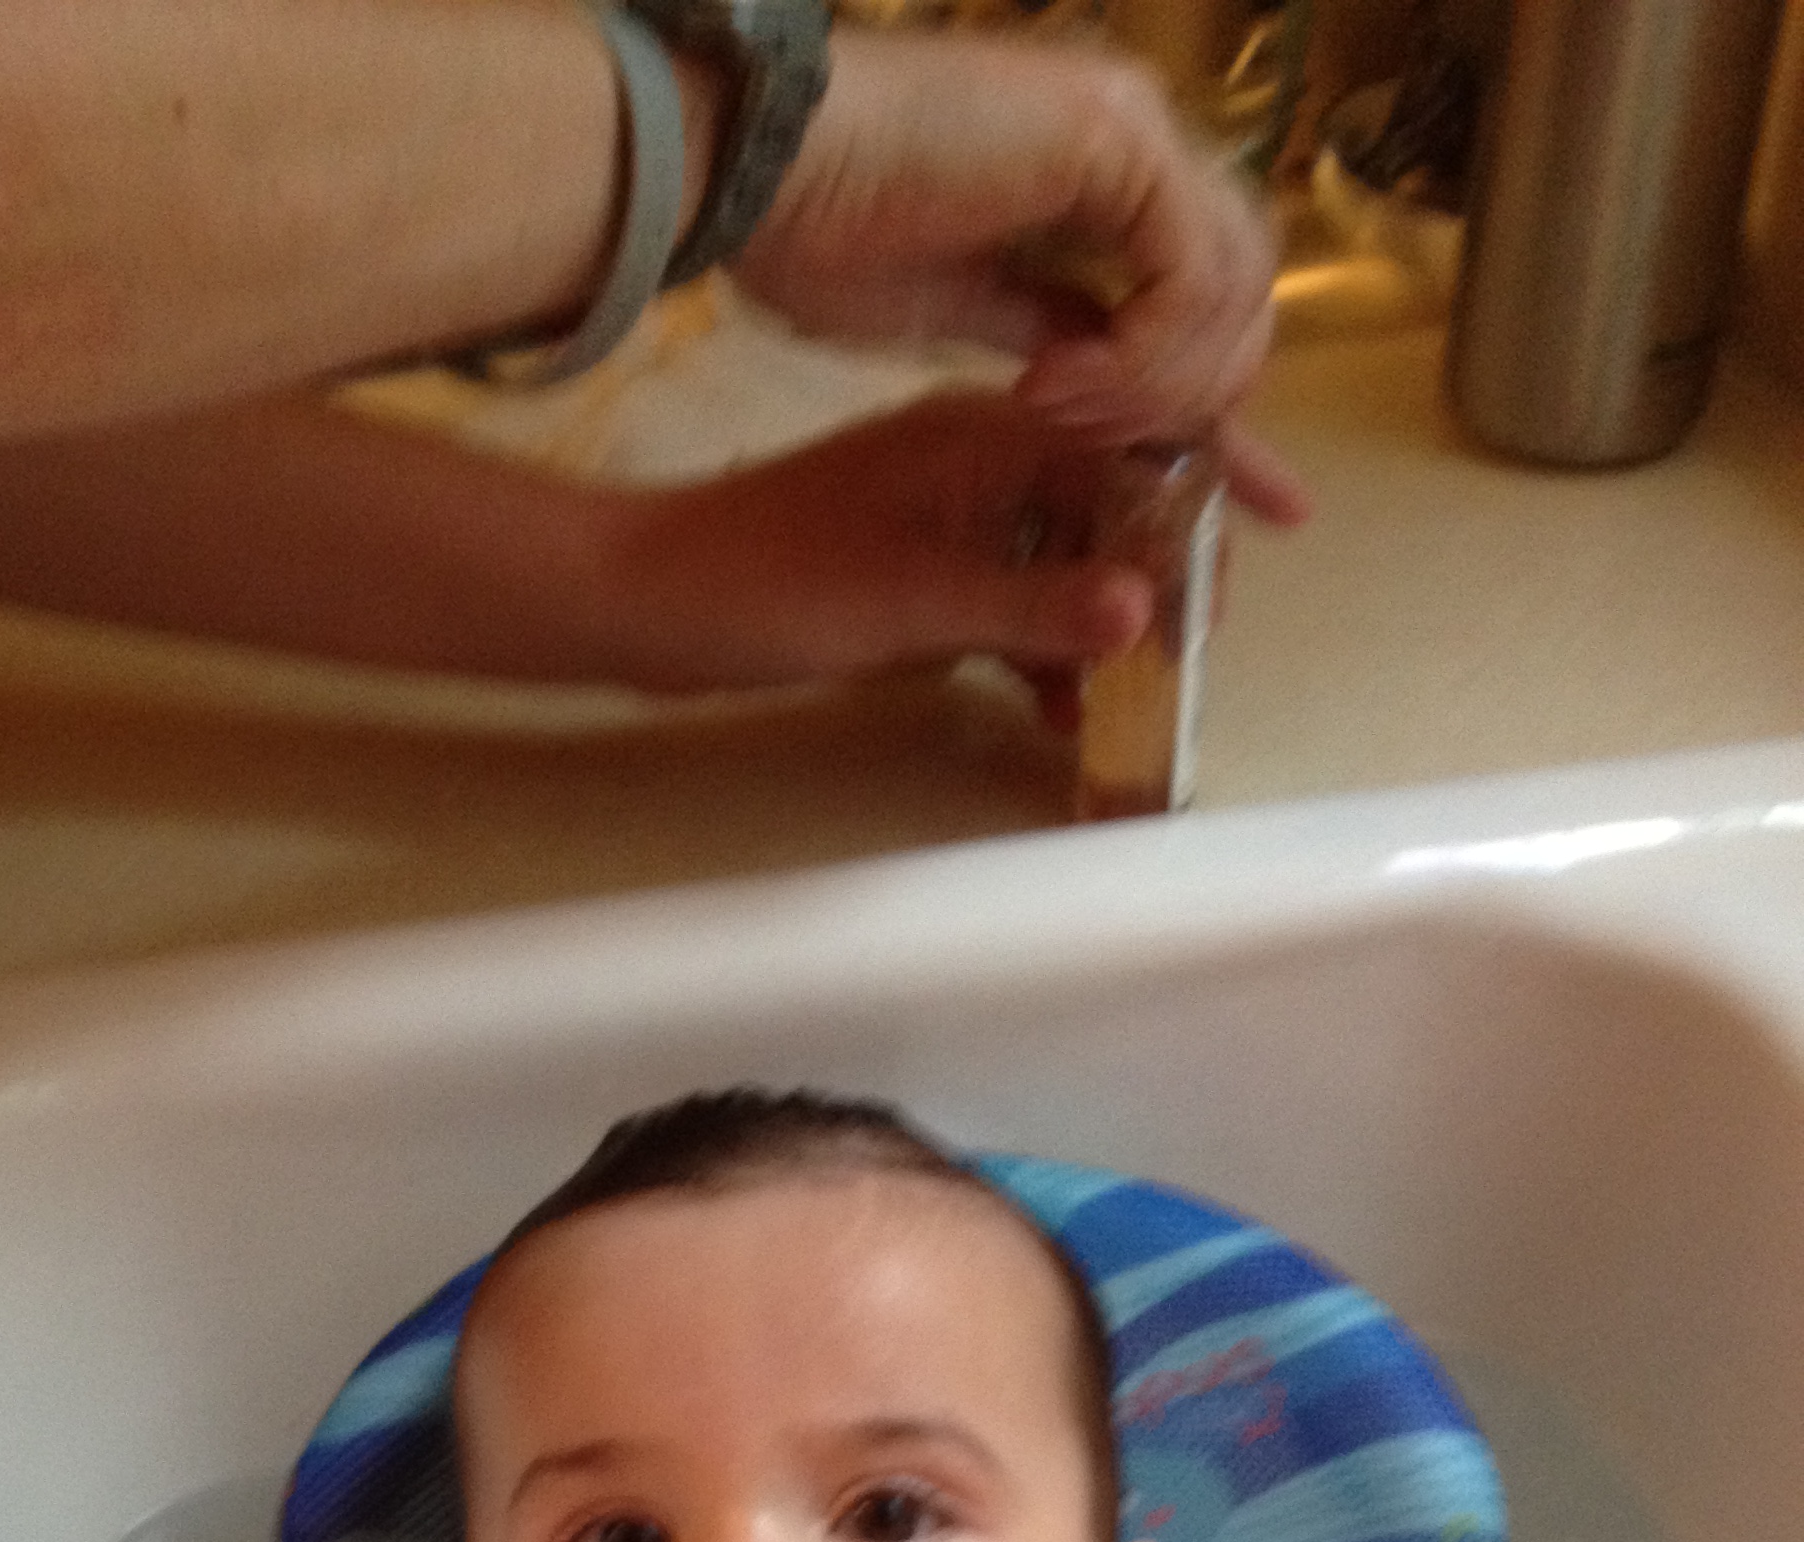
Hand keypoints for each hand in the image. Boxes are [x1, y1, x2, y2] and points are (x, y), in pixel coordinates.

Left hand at [605, 385, 1300, 712]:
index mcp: (989, 431)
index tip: (1284, 522)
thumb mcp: (910, 601)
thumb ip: (1029, 607)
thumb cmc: (769, 584)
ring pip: (1066, 563)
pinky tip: (1064, 718)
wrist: (649, 604)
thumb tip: (1142, 610)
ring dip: (1105, 629)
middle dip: (1166, 575)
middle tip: (1197, 657)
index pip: (1137, 434)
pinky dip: (1044, 653)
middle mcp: (982, 459)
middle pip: (1113, 503)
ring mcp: (951, 516)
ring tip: (1143, 704)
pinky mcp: (920, 571)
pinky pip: (1013, 604)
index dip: (1215, 475)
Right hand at [739, 30, 1283, 453]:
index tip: (1219, 489)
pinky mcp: (1116, 140)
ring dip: (1159, 384)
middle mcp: (1134, 141)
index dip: (1209, 397)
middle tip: (1104, 451)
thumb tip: (1092, 374)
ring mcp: (1132, 130)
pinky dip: (1140, 352)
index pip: (1204, 292)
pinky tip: (1058, 382)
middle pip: (1242, 289)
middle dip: (1196, 400)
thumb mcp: (952, 306)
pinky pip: (1187, 272)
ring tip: (1062, 415)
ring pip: (1232, 284)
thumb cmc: (813, 232)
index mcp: (1099, 174)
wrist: (757, 169)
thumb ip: (1040, 326)